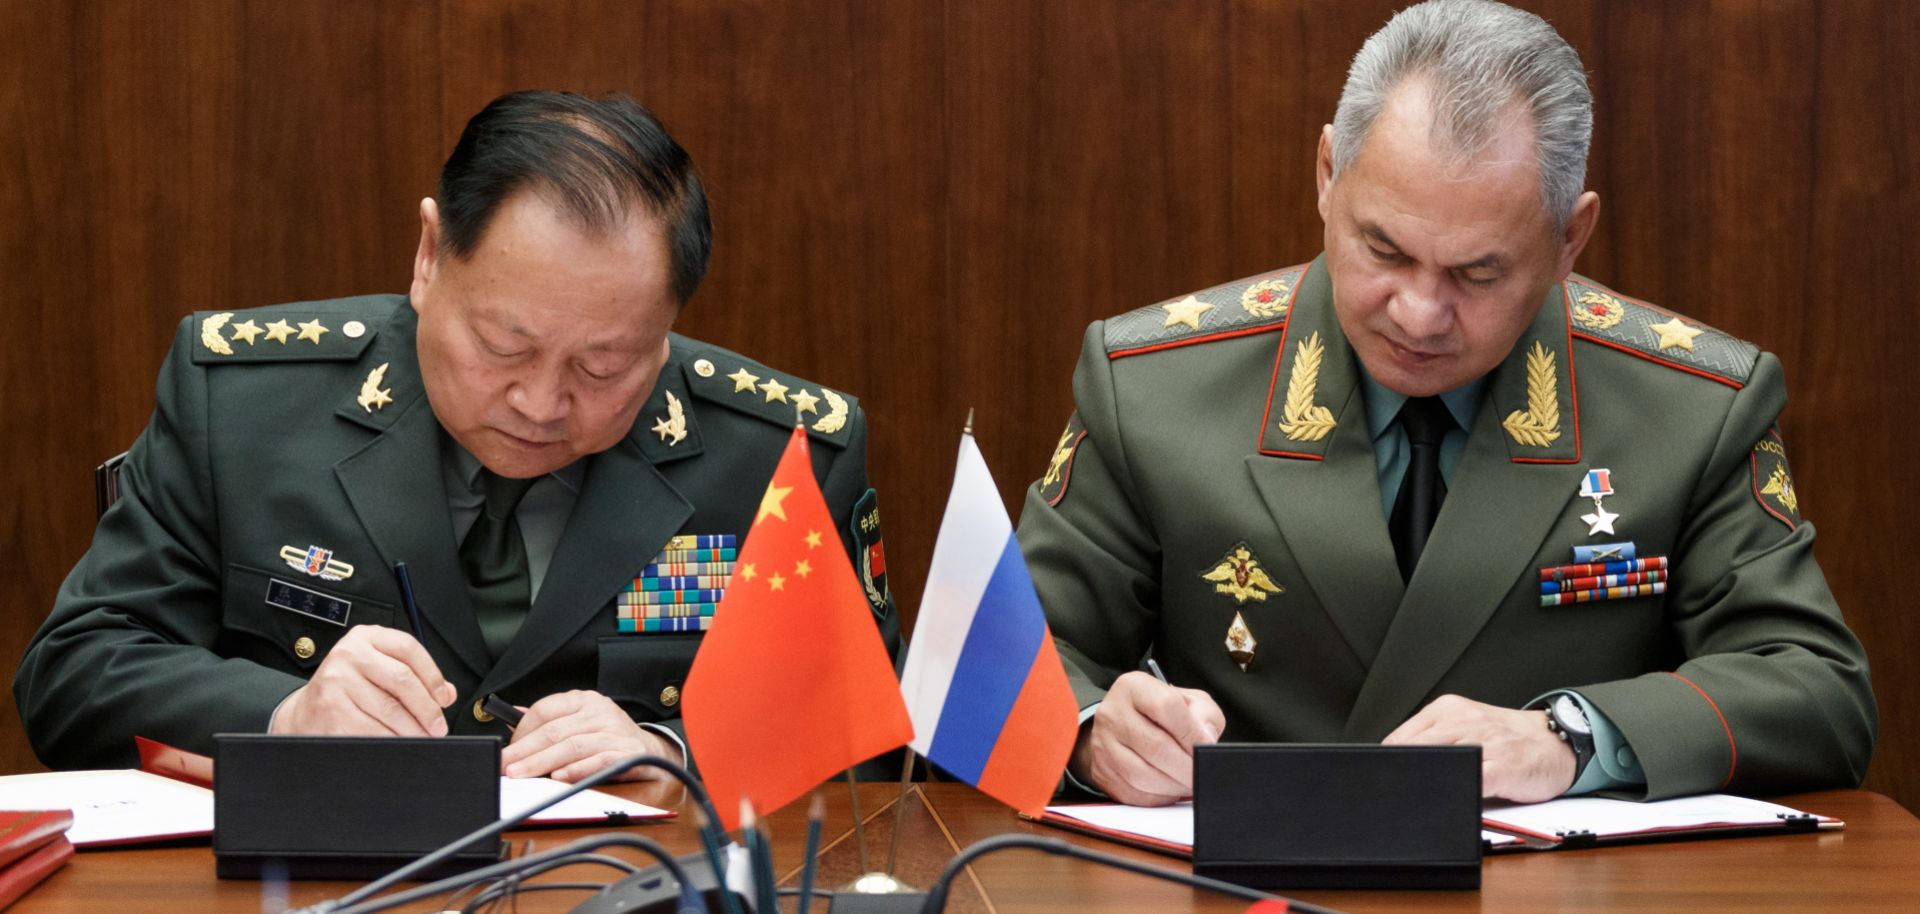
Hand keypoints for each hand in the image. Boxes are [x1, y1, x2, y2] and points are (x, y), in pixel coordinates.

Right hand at [271, 625, 455, 736]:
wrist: (304, 713)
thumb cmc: (347, 690)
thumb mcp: (377, 669)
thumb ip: (412, 675)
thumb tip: (447, 694)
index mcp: (365, 638)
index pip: (409, 649)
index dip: (433, 675)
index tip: (444, 698)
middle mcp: (349, 655)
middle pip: (403, 680)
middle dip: (427, 708)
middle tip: (438, 726)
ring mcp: (337, 682)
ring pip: (390, 710)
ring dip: (413, 730)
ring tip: (423, 738)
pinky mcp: (332, 711)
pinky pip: (373, 730)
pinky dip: (392, 741)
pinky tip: (400, 744)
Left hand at [501, 690, 680, 782]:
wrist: (652, 750)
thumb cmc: (608, 737)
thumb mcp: (579, 722)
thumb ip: (549, 721)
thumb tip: (511, 718)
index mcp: (583, 700)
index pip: (545, 710)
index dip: (521, 732)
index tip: (506, 751)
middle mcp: (599, 711)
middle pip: (554, 730)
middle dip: (524, 751)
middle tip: (505, 766)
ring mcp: (615, 730)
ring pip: (572, 746)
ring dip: (543, 762)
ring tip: (522, 774)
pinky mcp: (629, 752)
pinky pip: (599, 760)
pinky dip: (577, 769)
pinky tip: (559, 777)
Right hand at [1070, 671, 1224, 805]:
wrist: (1122, 728)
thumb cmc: (1161, 714)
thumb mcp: (1188, 701)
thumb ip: (1204, 714)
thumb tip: (1205, 740)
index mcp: (1134, 687)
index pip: (1166, 706)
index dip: (1191, 732)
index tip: (1206, 748)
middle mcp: (1112, 713)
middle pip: (1156, 746)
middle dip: (1186, 767)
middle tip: (1202, 774)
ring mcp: (1103, 745)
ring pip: (1143, 775)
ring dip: (1174, 785)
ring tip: (1189, 782)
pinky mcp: (1103, 773)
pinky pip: (1135, 793)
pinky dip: (1160, 796)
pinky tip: (1171, 789)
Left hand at [1383, 694, 1574, 801]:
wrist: (1556, 741)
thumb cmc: (1508, 738)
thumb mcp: (1466, 725)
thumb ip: (1434, 739)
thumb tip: (1398, 766)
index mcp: (1447, 710)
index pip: (1400, 737)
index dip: (1388, 763)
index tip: (1382, 780)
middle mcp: (1463, 721)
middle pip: (1415, 750)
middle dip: (1403, 776)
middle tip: (1396, 795)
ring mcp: (1485, 743)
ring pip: (1441, 764)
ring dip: (1426, 785)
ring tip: (1419, 799)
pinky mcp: (1504, 766)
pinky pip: (1473, 783)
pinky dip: (1459, 795)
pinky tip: (1453, 802)